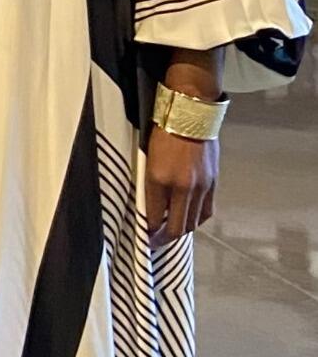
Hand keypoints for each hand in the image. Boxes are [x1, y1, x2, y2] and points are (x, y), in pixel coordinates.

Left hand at [145, 128, 217, 244]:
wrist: (190, 115)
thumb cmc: (163, 132)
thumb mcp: (147, 157)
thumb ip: (151, 183)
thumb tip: (151, 204)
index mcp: (159, 179)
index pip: (154, 216)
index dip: (148, 231)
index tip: (143, 236)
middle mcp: (182, 187)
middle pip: (176, 226)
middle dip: (163, 239)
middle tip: (155, 242)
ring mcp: (200, 187)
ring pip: (192, 222)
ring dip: (180, 231)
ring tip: (170, 233)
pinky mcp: (213, 184)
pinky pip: (206, 211)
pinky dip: (196, 220)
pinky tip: (189, 221)